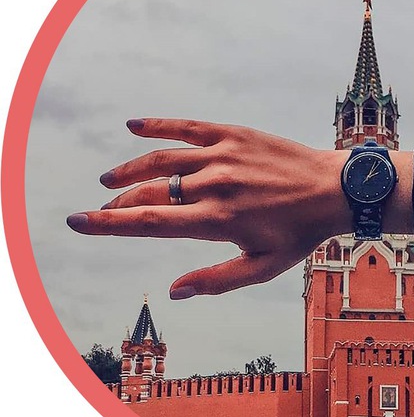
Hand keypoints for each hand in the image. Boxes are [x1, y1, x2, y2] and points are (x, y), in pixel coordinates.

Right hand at [66, 118, 413, 297]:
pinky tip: (132, 126)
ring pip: (160, 159)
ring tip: (110, 178)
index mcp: (218, 221)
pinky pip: (187, 126)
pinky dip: (156, 125)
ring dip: (129, 169)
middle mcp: (214, 185)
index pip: (149, 223)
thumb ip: (217, 280)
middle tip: (106, 206)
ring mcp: (223, 155)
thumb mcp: (263, 267)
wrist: (335, 190)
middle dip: (121, 202)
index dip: (107, 223)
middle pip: (149, 192)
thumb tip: (174, 291)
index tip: (77, 220)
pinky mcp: (234, 134)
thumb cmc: (300, 233)